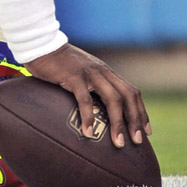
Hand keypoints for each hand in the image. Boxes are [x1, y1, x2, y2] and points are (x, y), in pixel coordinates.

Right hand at [24, 43, 150, 148]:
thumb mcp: (81, 71)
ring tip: (118, 143)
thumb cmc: (57, 62)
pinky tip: (87, 132)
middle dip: (135, 120)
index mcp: (105, 72)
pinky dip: (88, 117)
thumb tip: (95, 108)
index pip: (131, 92)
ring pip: (113, 99)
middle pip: (128, 96)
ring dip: (118, 122)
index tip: (145, 131)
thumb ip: (90, 84)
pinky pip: (85, 99)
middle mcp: (102, 72)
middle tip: (137, 141)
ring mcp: (89, 73)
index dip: (141, 112)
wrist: (40, 43)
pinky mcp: (74, 77)